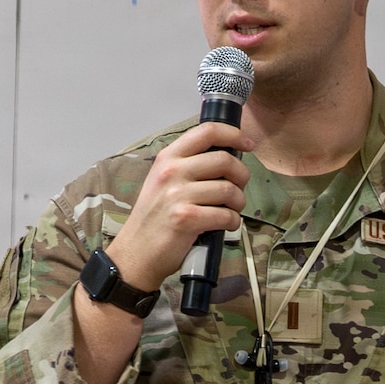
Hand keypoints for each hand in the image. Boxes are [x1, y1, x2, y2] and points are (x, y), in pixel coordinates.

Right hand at [103, 121, 252, 291]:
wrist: (136, 252)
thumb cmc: (154, 217)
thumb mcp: (162, 181)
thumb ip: (188, 165)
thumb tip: (226, 157)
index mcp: (167, 158)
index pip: (206, 131)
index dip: (233, 134)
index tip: (247, 144)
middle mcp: (171, 171)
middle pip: (224, 160)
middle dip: (241, 175)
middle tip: (238, 188)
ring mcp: (177, 195)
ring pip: (229, 189)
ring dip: (238, 202)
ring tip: (231, 210)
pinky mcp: (186, 218)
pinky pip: (226, 215)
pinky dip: (232, 222)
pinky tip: (224, 225)